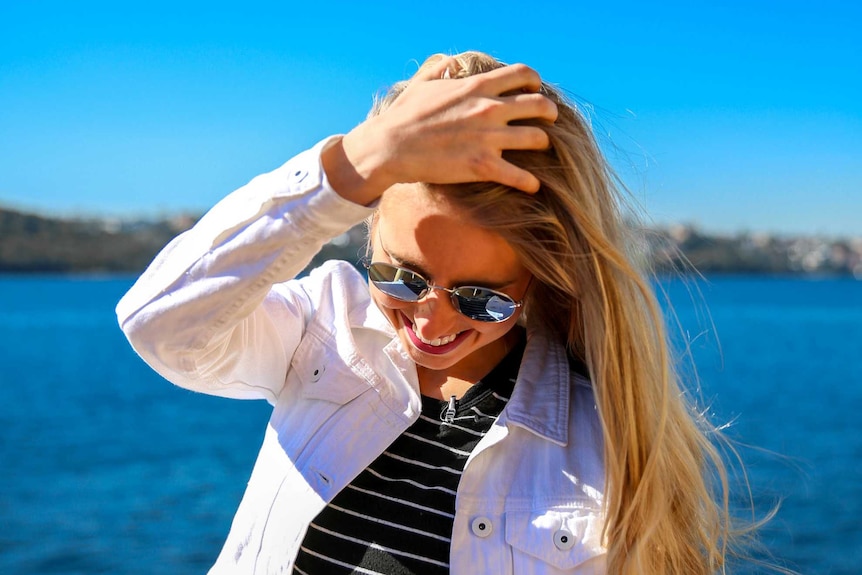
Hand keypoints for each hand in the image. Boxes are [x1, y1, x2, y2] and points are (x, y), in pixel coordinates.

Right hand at [323, 57, 557, 204]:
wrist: (390, 147)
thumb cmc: (403, 115)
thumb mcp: (423, 84)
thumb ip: (441, 69)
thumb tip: (449, 61)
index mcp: (477, 87)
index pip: (523, 74)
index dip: (535, 82)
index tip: (535, 91)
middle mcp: (489, 109)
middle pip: (539, 105)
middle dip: (549, 113)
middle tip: (549, 122)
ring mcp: (488, 138)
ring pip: (537, 139)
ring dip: (543, 144)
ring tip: (540, 152)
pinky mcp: (483, 166)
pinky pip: (520, 176)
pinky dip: (530, 182)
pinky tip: (533, 186)